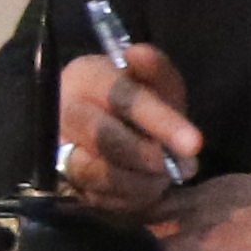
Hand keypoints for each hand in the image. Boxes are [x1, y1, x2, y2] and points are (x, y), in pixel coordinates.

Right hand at [51, 42, 200, 212]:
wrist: (109, 128)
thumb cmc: (137, 101)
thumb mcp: (154, 82)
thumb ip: (154, 68)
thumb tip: (138, 54)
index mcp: (85, 77)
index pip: (121, 96)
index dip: (159, 120)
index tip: (195, 144)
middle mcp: (63, 111)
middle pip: (102, 136)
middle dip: (146, 155)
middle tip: (177, 166)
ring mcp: (56, 148)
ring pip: (96, 172)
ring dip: (139, 180)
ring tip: (164, 176)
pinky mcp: (61, 181)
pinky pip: (95, 197)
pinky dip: (128, 197)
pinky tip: (146, 187)